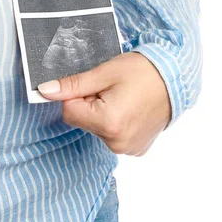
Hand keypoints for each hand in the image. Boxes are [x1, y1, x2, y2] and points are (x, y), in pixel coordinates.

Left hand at [37, 51, 171, 155]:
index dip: (77, 95)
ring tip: (124, 97)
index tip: (95, 84)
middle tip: (113, 89)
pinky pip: (113, 136)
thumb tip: (44, 91)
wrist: (177, 77)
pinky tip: (131, 108)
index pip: (69, 112)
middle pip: (83, 121)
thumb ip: (73, 85)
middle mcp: (117, 143)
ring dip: (103, 113)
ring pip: (97, 129)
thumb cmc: (143, 71)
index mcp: (108, 123)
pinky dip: (116, 122)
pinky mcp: (136, 149)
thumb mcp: (105, 73)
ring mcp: (128, 149)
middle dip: (91, 104)